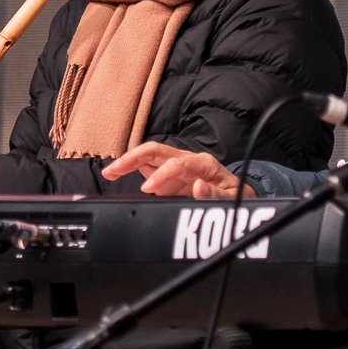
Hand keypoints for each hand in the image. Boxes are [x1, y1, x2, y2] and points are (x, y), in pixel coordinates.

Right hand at [101, 141, 253, 197]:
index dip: (161, 175)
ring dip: (128, 162)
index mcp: (203, 163)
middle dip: (133, 158)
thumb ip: (216, 194)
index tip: (147, 188)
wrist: (237, 194)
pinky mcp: (169, 175)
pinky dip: (132, 171)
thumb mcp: (234, 197)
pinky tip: (118, 176)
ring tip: (110, 172)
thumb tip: (199, 187)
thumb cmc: (234, 194)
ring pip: (148, 157)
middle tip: (113, 170)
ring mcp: (176, 166)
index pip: (177, 164)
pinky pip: (148, 168)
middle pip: (156, 151)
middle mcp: (187, 160)